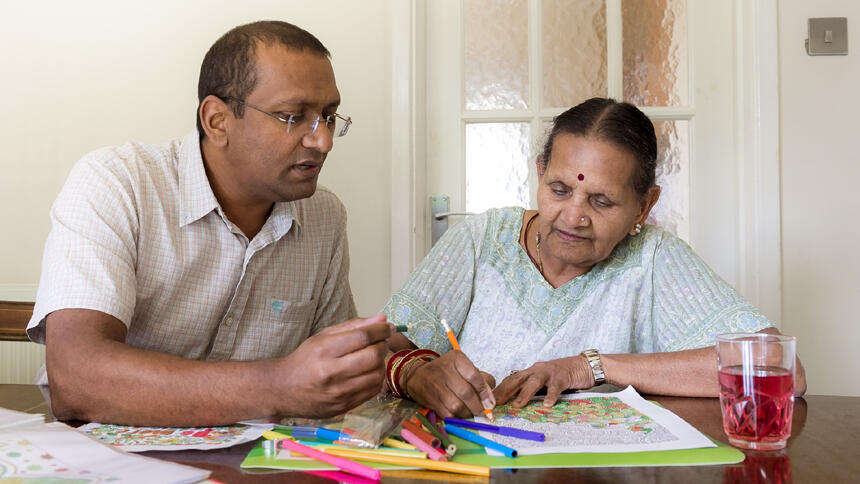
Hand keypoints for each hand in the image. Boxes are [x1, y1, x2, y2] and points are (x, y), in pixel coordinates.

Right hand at [275, 314, 392, 417]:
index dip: (380, 330)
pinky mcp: (344, 407)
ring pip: (376, 375)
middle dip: (382, 346)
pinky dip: (376, 378)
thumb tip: (382, 319)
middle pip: (372, 356)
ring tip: (372, 357)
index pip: (362, 337)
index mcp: (324, 350)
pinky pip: (373, 390)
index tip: (387, 326)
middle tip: (380, 342)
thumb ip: (353, 326)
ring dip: (381, 363)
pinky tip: (367, 372)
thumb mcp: (324, 337)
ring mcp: (338, 393)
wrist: (283, 389)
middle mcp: (330, 373)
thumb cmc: (306, 359)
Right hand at [403, 350, 495, 417]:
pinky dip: (457, 417)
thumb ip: (480, 379)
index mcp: (456, 359)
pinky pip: (449, 414)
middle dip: (478, 406)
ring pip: (457, 406)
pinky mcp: (431, 400)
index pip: (474, 375)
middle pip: (467, 393)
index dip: (484, 391)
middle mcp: (445, 370)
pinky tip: (460, 413)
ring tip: (471, 411)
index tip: (490, 402)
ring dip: (468, 413)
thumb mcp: (463, 367)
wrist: (418, 376)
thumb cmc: (446, 371)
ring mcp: (436, 386)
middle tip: (482, 410)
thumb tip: (490, 400)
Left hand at [494, 356, 593, 407]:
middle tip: (496, 403)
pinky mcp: (562, 377)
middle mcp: (536, 370)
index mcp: (530, 371)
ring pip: (534, 382)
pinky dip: (550, 395)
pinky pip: (555, 387)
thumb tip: (514, 402)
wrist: (582, 366)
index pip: (511, 379)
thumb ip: (530, 389)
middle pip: (517, 379)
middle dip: (506, 391)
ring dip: (524, 394)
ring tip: (517, 405)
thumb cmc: (560, 376)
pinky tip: (547, 404)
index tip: (490, 400)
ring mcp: (549, 372)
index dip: (500, 389)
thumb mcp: (543, 381)